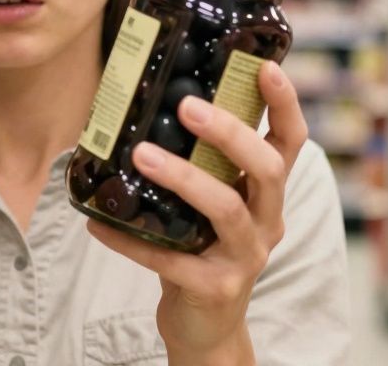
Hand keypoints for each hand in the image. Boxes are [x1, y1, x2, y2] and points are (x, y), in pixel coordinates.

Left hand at [87, 62, 307, 364]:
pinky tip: (97, 225)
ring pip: (226, 209)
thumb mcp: (210, 198)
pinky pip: (171, 260)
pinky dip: (131, 241)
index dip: (284, 104)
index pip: (289, 142)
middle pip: (268, 169)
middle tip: (187, 106)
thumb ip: (197, 159)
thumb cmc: (201, 245)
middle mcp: (267, 220)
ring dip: (183, 177)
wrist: (206, 322)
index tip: (266, 67)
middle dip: (230, 134)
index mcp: (267, 192)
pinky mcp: (216, 287)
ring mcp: (246, 256)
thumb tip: (144, 96)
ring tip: (141, 154)